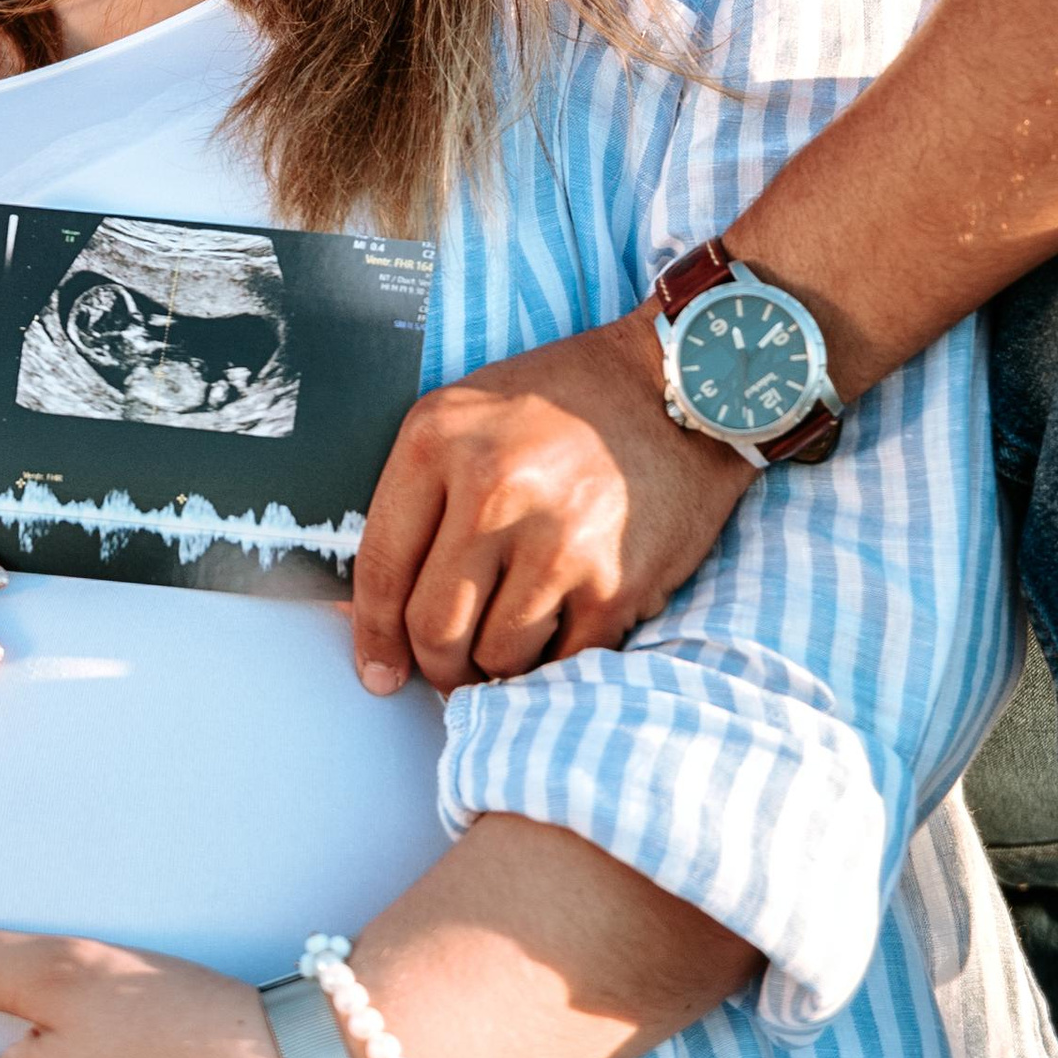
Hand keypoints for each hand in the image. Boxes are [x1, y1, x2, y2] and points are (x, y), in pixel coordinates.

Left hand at [349, 310, 753, 694]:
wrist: (683, 386)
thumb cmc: (572, 400)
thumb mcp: (472, 412)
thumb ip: (422, 494)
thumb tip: (381, 606)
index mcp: (440, 441)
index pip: (381, 568)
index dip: (374, 635)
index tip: (379, 670)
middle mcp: (493, 490)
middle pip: (433, 627)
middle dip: (437, 665)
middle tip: (450, 669)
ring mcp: (556, 540)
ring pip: (497, 657)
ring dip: (498, 667)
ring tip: (514, 640)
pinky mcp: (614, 582)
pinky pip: (564, 662)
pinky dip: (556, 663)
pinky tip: (560, 635)